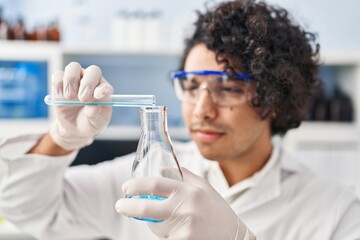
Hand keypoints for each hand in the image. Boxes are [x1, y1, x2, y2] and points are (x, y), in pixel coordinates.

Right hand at [50, 62, 112, 150]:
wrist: (74, 127)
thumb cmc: (90, 122)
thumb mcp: (97, 122)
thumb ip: (97, 115)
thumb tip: (93, 108)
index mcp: (104, 90)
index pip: (105, 85)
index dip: (103, 89)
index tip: (99, 96)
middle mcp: (92, 81)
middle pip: (92, 71)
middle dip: (87, 84)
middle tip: (83, 99)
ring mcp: (76, 79)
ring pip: (73, 67)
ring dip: (71, 82)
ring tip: (70, 97)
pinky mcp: (61, 82)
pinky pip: (58, 75)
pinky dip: (58, 84)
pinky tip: (61, 96)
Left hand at [116, 168, 255, 239]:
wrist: (235, 236)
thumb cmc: (216, 210)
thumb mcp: (203, 187)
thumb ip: (183, 174)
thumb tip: (160, 168)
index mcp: (189, 190)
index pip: (155, 184)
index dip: (136, 186)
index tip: (126, 188)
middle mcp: (186, 207)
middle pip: (146, 208)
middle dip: (128, 207)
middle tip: (121, 206)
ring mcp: (185, 228)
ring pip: (155, 227)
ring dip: (153, 224)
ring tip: (165, 222)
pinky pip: (165, 239)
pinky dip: (166, 236)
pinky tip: (175, 233)